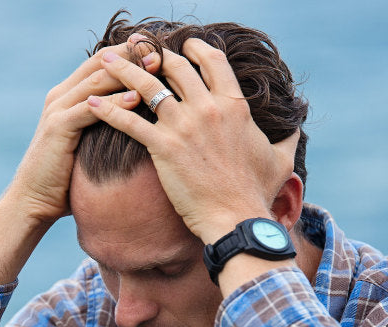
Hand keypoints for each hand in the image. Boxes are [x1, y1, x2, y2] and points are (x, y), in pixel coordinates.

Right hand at [0, 41, 156, 284]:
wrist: (33, 200)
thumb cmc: (65, 177)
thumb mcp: (89, 143)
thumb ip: (106, 125)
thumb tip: (138, 122)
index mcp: (69, 95)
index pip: (103, 62)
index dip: (130, 52)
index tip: (158, 48)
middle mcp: (61, 95)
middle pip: (101, 62)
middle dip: (132, 55)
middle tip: (161, 50)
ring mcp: (57, 109)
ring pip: (97, 80)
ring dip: (128, 72)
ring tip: (155, 67)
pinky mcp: (58, 128)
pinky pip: (90, 109)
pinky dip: (114, 102)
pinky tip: (137, 99)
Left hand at [88, 39, 298, 242]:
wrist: (237, 219)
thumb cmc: (257, 193)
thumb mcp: (281, 160)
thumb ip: (288, 138)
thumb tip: (297, 125)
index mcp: (234, 105)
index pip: (212, 61)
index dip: (194, 48)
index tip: (180, 46)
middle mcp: (208, 108)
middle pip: (175, 66)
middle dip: (152, 53)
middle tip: (135, 48)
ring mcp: (184, 126)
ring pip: (146, 85)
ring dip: (121, 69)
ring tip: (103, 60)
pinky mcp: (163, 147)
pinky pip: (128, 121)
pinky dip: (106, 110)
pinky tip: (90, 104)